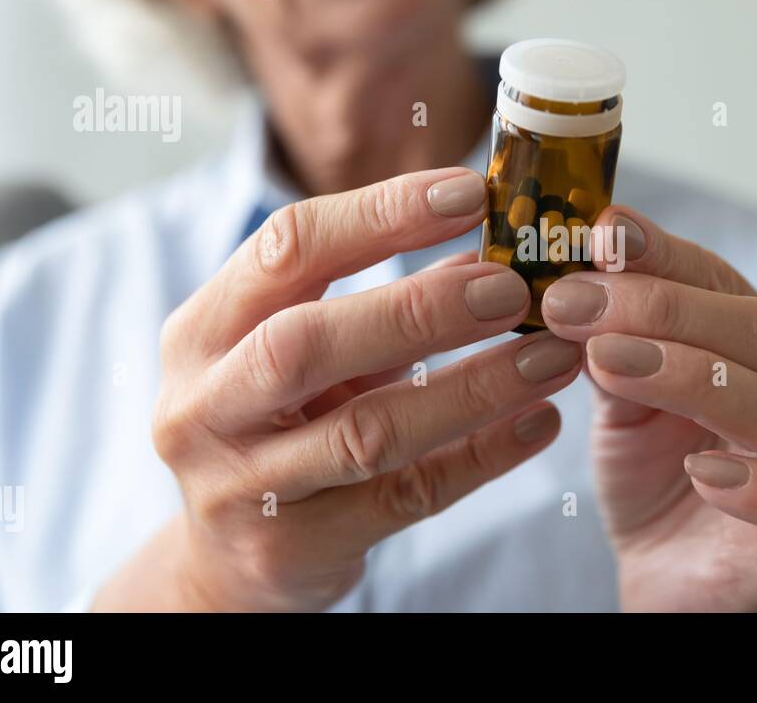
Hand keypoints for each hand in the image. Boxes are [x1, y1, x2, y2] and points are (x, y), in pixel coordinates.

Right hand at [94, 168, 581, 610]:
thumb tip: (490, 250)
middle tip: (514, 289)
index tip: (471, 193)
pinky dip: (481, 456)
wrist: (224, 562)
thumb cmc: (276, 427)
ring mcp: (240, 487)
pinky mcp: (291, 551)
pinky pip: (405, 498)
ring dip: (473, 388)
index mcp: (203, 331)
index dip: (381, 214)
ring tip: (553, 356)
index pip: (286, 248)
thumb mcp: (305, 355)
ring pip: (367, 432)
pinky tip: (538, 423)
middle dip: (421, 308)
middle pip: (307, 341)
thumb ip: (384, 304)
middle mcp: (203, 406)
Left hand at [541, 207, 756, 611]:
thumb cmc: (654, 469)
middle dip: (666, 311)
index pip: (721, 281)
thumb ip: (606, 340)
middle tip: (578, 303)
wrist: (669, 571)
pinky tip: (701, 473)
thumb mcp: (618, 393)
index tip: (599, 230)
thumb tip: (571, 281)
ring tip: (610, 364)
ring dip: (693, 380)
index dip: (662, 253)